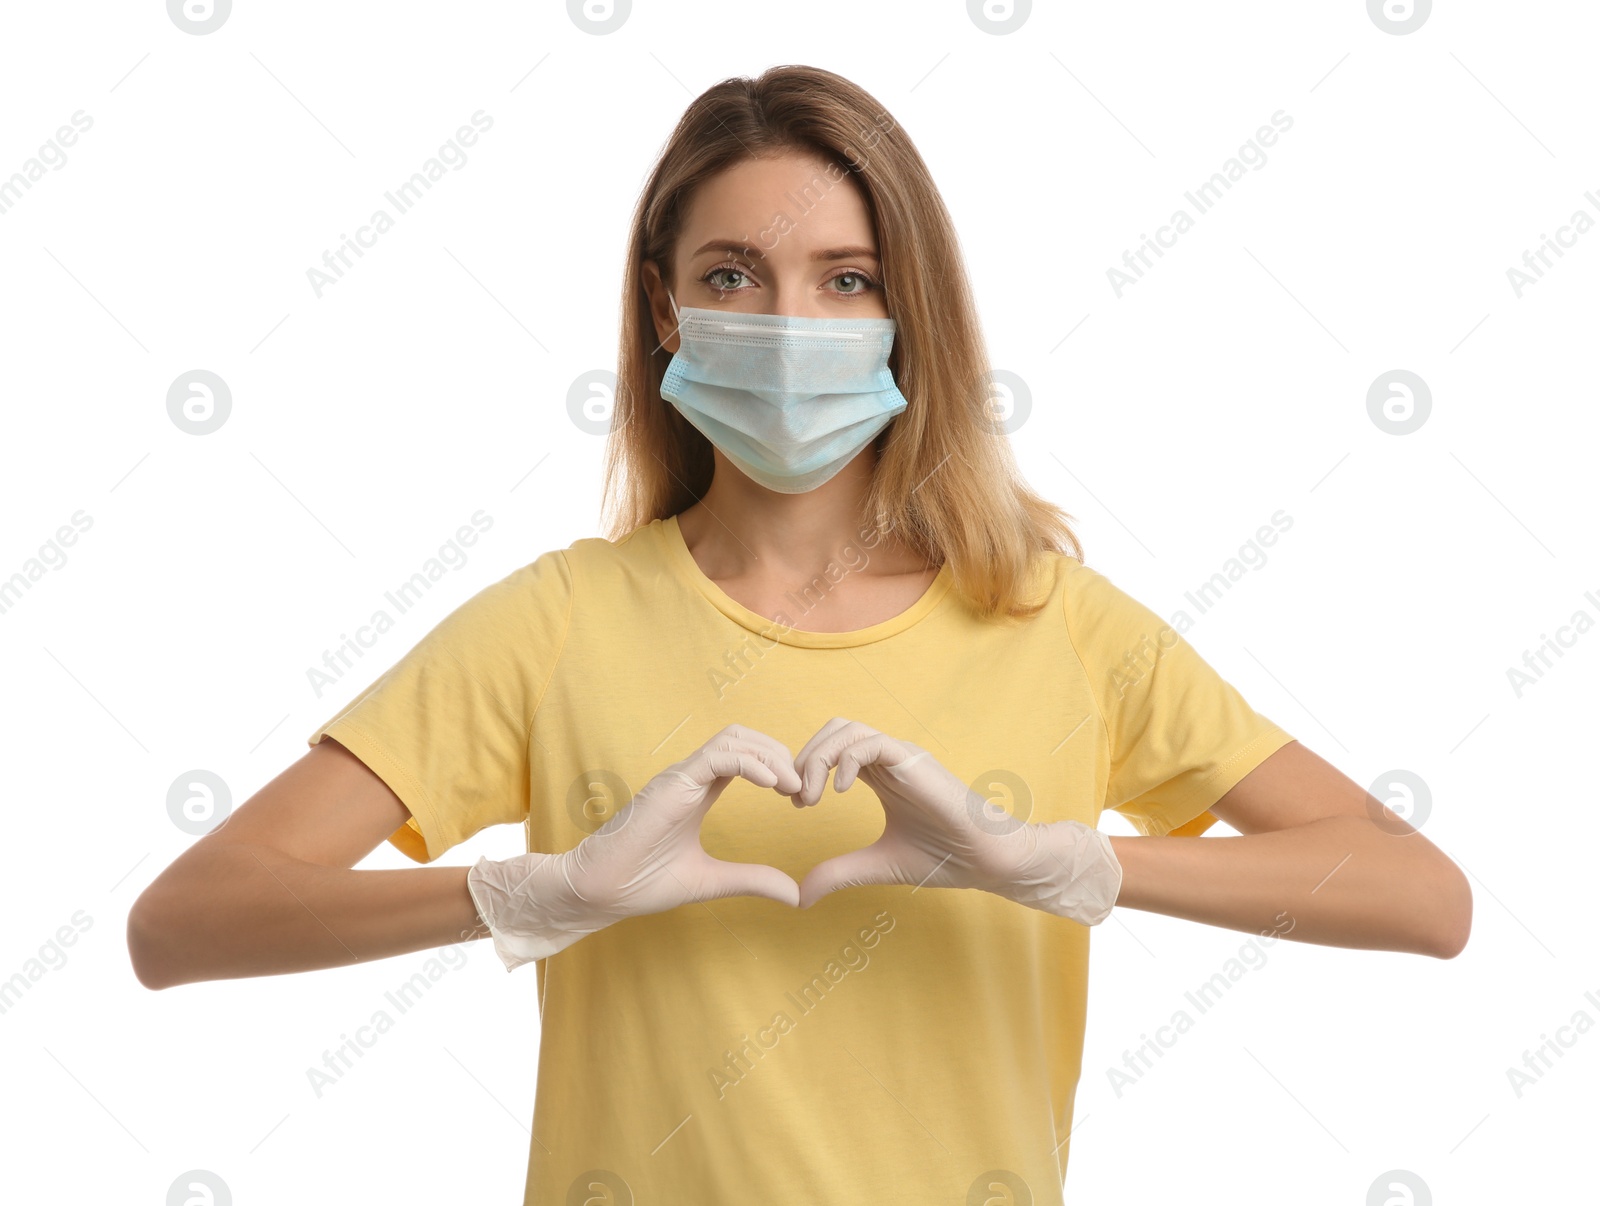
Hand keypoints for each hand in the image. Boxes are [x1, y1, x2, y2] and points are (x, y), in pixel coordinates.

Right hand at [467, 724, 801, 970]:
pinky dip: (750, 763)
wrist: (597, 892)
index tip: (800, 798)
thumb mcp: (712, 882)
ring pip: (734, 738)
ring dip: (771, 755)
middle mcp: (690, 777)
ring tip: (792, 786)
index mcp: (699, 791)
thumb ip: (752, 880)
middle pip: (746, 737)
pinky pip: (717, 756)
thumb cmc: (641, 883)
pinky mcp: (671, 784)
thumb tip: (796, 895)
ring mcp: (680, 777)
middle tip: (804, 789)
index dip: (779, 768)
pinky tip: (772, 786)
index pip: (747, 756)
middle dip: (782, 755)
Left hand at [788, 718, 1122, 923]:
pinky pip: (872, 743)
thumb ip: (839, 872)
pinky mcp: (914, 762)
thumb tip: (800, 896)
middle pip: (835, 729)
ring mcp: (902, 756)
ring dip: (819, 757)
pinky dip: (846, 760)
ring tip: (810, 797)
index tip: (795, 804)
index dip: (806, 769)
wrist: (988, 860)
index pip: (832, 749)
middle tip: (795, 797)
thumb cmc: (944, 858)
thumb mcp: (876, 865)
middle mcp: (890, 759)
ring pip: (849, 729)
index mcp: (881, 775)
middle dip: (805, 756)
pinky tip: (839, 792)